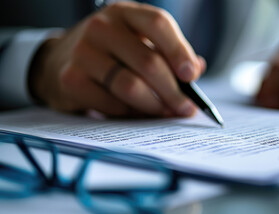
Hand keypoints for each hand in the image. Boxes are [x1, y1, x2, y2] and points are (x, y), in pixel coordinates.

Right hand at [29, 2, 204, 116]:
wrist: (58, 61)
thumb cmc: (110, 53)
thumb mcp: (137, 42)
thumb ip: (167, 53)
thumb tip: (198, 68)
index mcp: (125, 13)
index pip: (158, 24)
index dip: (179, 51)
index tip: (191, 75)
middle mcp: (102, 27)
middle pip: (148, 62)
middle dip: (173, 91)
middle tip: (186, 108)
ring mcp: (83, 52)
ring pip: (130, 86)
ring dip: (155, 106)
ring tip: (166, 113)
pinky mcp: (71, 79)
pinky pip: (112, 104)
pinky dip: (130, 113)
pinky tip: (137, 113)